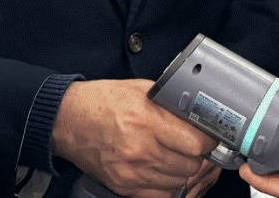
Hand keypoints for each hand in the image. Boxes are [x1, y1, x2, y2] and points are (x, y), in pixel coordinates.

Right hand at [52, 79, 218, 197]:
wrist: (68, 119)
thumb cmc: (103, 101)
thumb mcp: (142, 90)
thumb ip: (170, 104)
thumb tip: (198, 115)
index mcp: (146, 120)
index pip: (194, 142)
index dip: (208, 140)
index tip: (210, 136)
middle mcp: (140, 149)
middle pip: (190, 166)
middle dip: (199, 156)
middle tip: (196, 146)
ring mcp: (131, 172)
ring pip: (178, 182)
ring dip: (185, 171)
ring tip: (181, 157)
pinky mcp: (124, 186)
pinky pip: (161, 195)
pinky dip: (170, 185)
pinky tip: (167, 171)